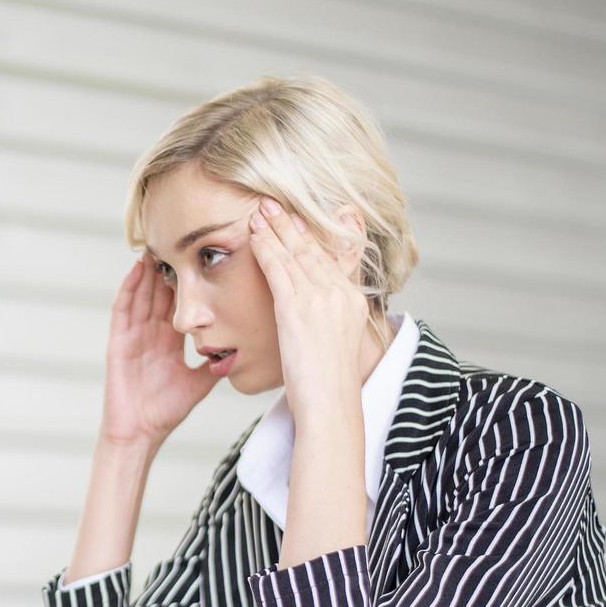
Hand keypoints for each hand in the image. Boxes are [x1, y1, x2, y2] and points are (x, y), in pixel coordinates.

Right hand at [98, 252, 221, 447]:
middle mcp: (150, 334)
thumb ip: (214, 366)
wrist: (140, 433)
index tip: (201, 261)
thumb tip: (239, 352)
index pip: (179, 305)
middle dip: (167, 269)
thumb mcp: (198, 384)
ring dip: (148, 271)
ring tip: (158, 245)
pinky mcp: (118, 342)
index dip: (187, 283)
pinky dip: (129, 288)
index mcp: (168, 342)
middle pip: (159, 293)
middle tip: (178, 240)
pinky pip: (123, 309)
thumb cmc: (164, 412)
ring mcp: (133, 336)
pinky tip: (137, 269)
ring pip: (141, 295)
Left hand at [247, 197, 368, 422]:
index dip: (311, 237)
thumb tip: (314, 323)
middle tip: (274, 204)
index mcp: (352, 301)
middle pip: (313, 250)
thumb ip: (328, 323)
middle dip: (291, 225)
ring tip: (259, 211)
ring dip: (274, 229)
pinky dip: (265, 247)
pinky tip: (253, 234)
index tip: (298, 218)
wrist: (329, 402)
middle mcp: (339, 294)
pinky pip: (278, 269)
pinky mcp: (297, 307)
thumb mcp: (335, 345)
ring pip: (294, 254)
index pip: (330, 260)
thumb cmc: (327, 384)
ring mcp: (320, 299)